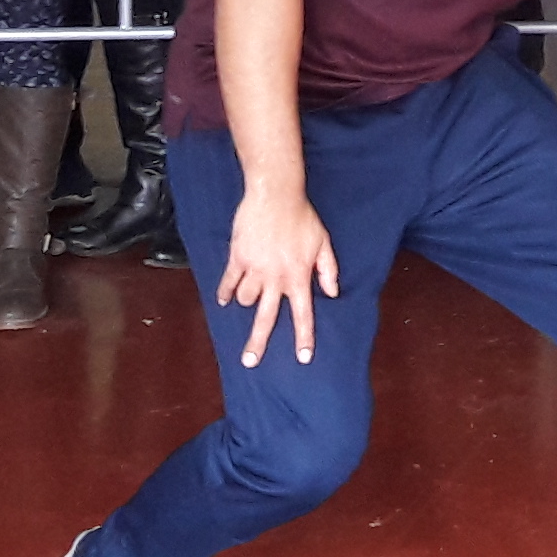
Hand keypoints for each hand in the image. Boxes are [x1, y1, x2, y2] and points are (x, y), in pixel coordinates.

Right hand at [217, 188, 340, 366]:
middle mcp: (275, 278)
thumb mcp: (323, 242)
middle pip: (266, 318)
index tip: (303, 358)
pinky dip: (224, 291)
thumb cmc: (302, 217)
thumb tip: (333, 293)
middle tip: (250, 362)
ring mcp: (254, 269)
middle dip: (258, 343)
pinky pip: (228, 281)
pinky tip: (223, 300)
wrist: (275, 195)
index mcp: (298, 277)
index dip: (304, 338)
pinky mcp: (238, 257)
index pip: (303, 314)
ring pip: (245, 299)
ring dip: (245, 302)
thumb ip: (328, 270)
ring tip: (245, 300)